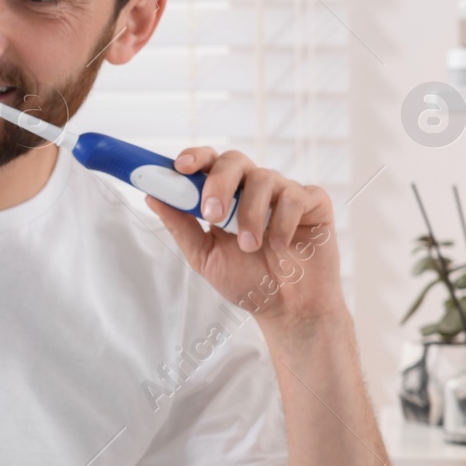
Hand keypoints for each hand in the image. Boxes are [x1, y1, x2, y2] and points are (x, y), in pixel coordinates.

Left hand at [146, 148, 344, 328]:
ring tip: (250, 246)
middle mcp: (254, 188)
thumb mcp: (205, 256)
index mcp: (226, 195)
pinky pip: (295, 196)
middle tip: (213, 215)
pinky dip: (283, 223)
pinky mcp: (313, 202)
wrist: (287, 308)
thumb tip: (152, 197)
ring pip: (264, 179)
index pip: (209, 162)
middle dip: (219, 184)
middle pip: (234, 160)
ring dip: (251, 215)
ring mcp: (284, 192)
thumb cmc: (247, 280)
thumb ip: (181, 226)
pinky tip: (280, 246)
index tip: (179, 167)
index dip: (194, 157)